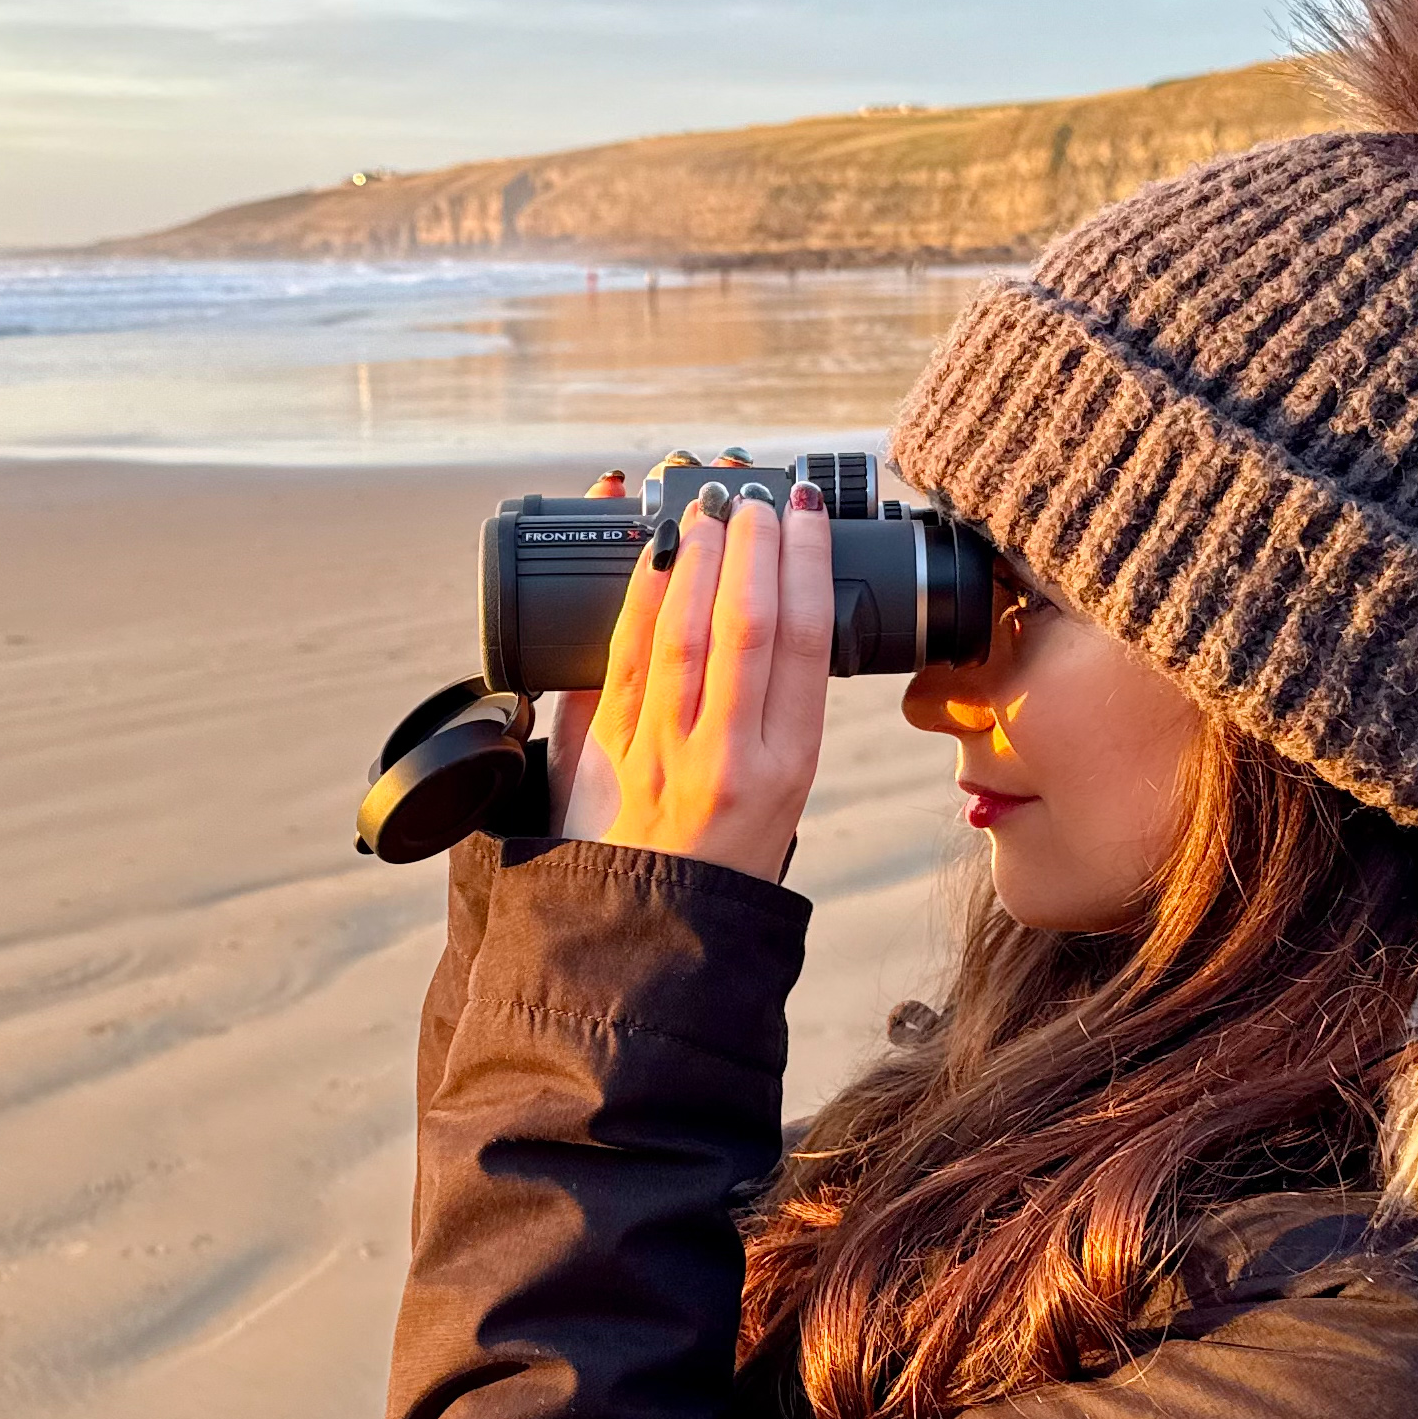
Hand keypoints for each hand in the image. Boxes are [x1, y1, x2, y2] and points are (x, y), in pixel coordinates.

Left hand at [556, 480, 832, 883]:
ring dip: (693, 558)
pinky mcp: (610, 748)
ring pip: (681, 635)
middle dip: (751, 546)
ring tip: (704, 507)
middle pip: (747, 627)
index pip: (806, 643)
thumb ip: (773, 707)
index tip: (807, 512)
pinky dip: (637, 598)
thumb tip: (762, 606)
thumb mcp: (783, 791)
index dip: (806, 564)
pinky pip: (623, 658)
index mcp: (787, 764)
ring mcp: (664, 751)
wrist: (654, 925)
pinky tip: (649, 556)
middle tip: (753, 493)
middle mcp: (730, 756)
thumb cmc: (725, 855)